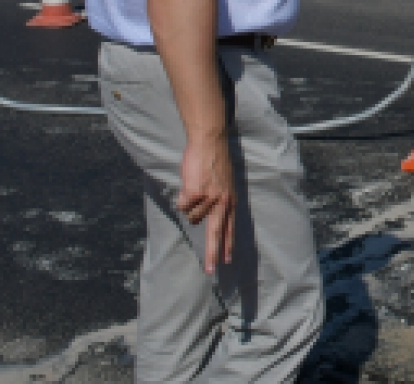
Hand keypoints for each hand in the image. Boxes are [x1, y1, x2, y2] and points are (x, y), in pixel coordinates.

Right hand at [178, 135, 235, 273]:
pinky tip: (189, 183)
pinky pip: (182, 205)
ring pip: (192, 216)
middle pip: (216, 234)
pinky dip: (182, 195)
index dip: (227, 245)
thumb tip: (203, 218)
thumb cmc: (213, 161)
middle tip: (211, 271)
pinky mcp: (195, 194)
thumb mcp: (223, 184)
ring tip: (195, 187)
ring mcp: (209, 199)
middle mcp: (222, 202)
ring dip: (189, 204)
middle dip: (213, 254)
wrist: (209, 143)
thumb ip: (218, 201)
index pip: (230, 228)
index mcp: (231, 201)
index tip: (227, 261)